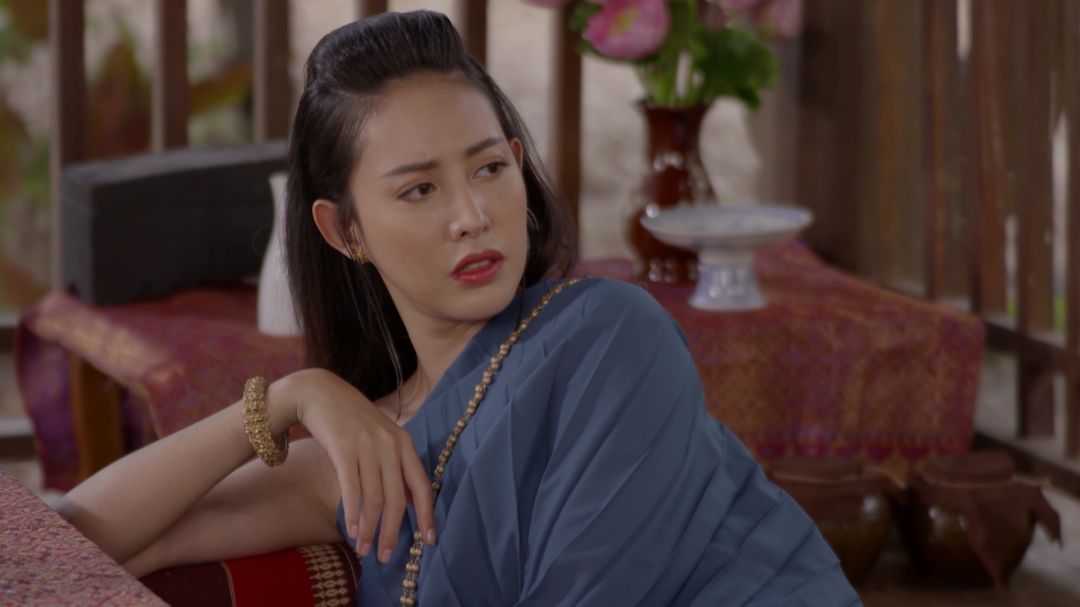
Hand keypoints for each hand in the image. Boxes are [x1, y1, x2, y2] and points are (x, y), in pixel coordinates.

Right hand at [277, 368, 435, 561]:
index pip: (423, 485)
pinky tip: (352, 530)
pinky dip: (353, 513)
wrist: (320, 393)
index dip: (427, 515)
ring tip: (364, 549)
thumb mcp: (383, 439)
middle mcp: (390, 445)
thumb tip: (412, 503)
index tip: (429, 541)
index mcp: (404, 444)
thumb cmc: (353, 421)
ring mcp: (367, 445)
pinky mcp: (343, 447)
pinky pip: (352, 488)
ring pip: (373, 498)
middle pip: (397, 498)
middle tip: (385, 556)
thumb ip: (398, 467)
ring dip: (368, 528)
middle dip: (391, 531)